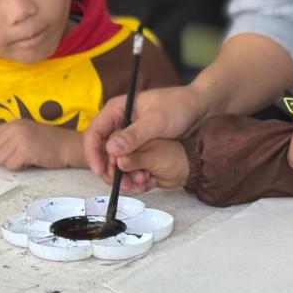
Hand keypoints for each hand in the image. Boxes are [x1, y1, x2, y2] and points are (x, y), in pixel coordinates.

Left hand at [0, 120, 81, 170]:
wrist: (69, 145)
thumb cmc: (48, 142)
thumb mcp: (26, 132)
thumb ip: (8, 137)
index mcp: (14, 123)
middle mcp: (15, 128)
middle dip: (0, 157)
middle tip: (15, 156)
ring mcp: (21, 139)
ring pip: (0, 160)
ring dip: (11, 163)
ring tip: (25, 158)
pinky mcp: (26, 151)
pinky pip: (11, 166)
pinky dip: (18, 167)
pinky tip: (30, 161)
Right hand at [83, 85, 206, 187]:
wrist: (199, 107)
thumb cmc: (179, 107)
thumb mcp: (157, 121)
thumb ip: (134, 135)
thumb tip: (110, 149)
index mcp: (117, 109)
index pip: (94, 132)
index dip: (93, 153)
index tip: (100, 171)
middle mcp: (119, 121)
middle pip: (102, 148)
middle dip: (108, 168)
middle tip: (119, 184)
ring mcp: (128, 133)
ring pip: (115, 157)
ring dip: (120, 173)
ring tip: (134, 185)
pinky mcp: (138, 143)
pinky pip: (128, 160)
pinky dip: (131, 171)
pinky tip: (142, 181)